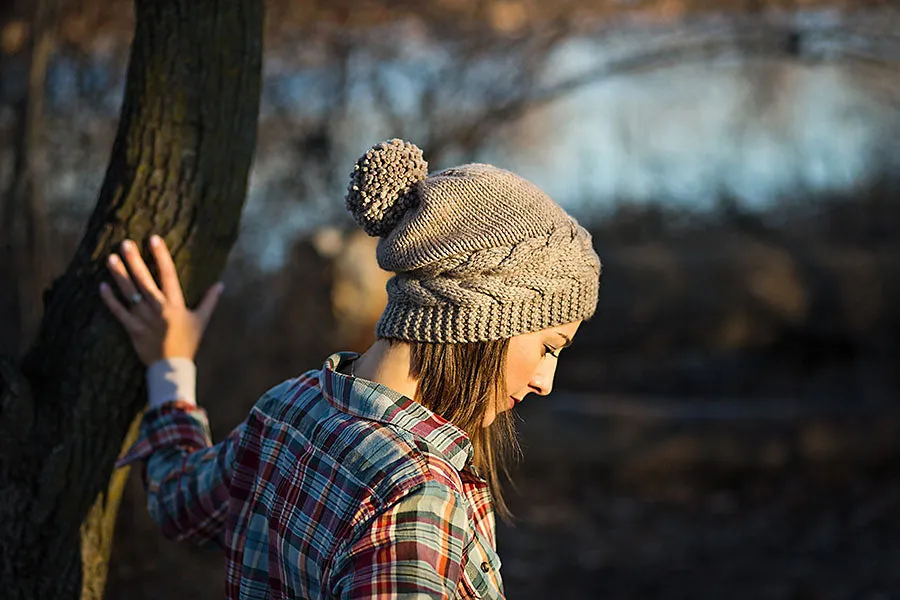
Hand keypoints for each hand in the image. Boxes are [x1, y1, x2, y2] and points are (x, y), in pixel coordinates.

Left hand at [100, 235, 223, 365]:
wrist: (172, 367)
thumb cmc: (188, 343)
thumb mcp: (201, 321)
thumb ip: (210, 301)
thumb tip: (221, 284)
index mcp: (175, 304)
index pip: (168, 274)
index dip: (161, 255)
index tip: (153, 239)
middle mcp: (158, 308)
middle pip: (144, 280)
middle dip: (135, 260)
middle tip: (125, 243)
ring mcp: (144, 318)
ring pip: (129, 292)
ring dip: (119, 275)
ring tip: (111, 258)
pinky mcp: (132, 329)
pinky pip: (119, 312)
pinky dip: (110, 299)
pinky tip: (102, 286)